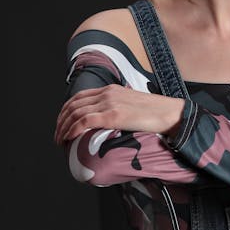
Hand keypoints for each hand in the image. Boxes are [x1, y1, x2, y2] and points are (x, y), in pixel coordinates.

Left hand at [54, 85, 184, 144]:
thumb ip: (118, 108)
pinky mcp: (114, 115)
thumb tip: (109, 123)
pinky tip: (69, 138)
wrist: (171, 114)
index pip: (80, 97)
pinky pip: (85, 121)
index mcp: (112, 89)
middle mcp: (108, 93)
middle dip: (61, 121)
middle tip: (58, 136)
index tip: (63, 124)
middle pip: (74, 105)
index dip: (66, 111)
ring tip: (61, 141)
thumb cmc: (156, 113)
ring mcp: (110, 103)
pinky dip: (73, 129)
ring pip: (76, 113)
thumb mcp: (132, 105)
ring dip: (64, 128)